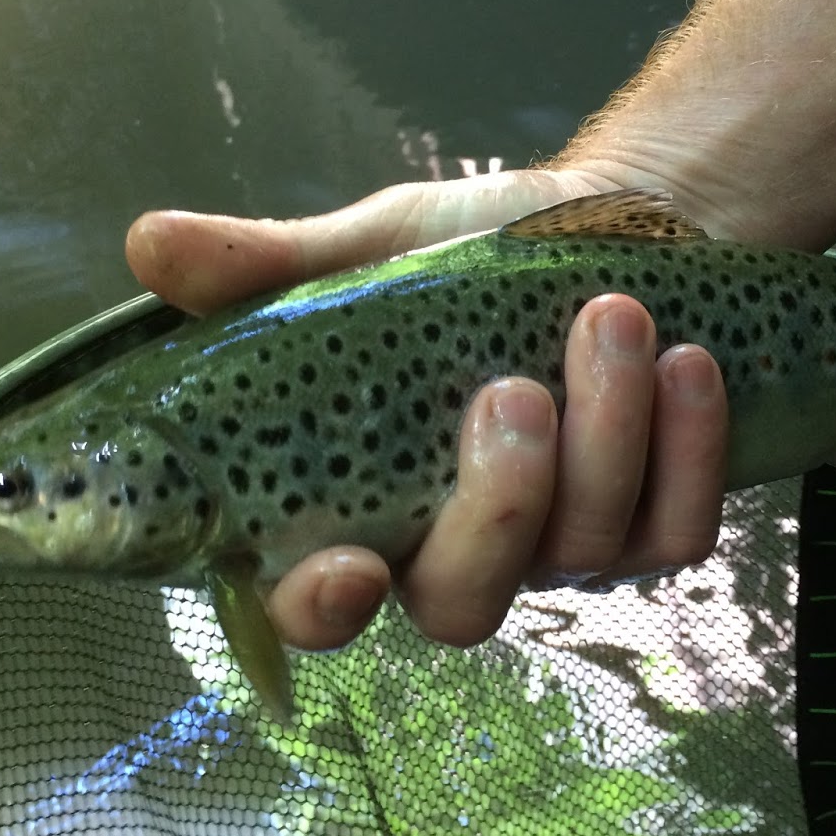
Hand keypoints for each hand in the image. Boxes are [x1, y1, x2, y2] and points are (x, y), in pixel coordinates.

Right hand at [125, 168, 729, 650]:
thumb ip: (268, 265)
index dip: (322, 608)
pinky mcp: (655, 527)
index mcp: (363, 497)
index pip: (318, 601)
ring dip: (604, 435)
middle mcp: (455, 542)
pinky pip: (673, 533)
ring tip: (615, 316)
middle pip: (462, 604)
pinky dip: (685, 450)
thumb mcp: (372, 248)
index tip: (347, 563)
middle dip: (495, 505)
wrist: (622, 227)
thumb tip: (148, 243)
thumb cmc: (476, 254)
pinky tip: (687, 364)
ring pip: (578, 552)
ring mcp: (561, 546)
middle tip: (510, 389)